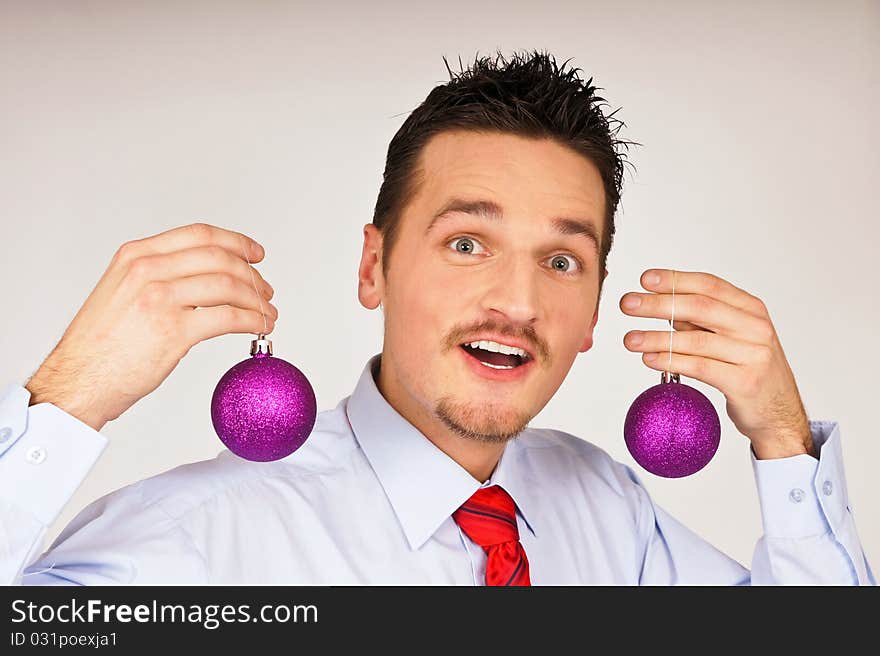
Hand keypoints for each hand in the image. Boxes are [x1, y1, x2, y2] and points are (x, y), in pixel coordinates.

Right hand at [25, 222, 277, 431]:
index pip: (199, 235)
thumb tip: (202, 277)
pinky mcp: (174, 331)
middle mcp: (148, 271)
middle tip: (264, 290)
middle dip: (251, 274)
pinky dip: (252, 320)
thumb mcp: (120, 290)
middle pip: (219, 258)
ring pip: (229, 286)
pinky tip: (260, 327)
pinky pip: (229, 318)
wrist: (77, 380)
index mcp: (136, 256)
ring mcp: (161, 299)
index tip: (254, 253)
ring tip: (266, 312)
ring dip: (256, 299)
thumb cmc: (98, 345)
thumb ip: (156, 275)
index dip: (235, 241)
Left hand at [620, 269, 814, 459]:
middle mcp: (755, 327)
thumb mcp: (730, 337)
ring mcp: (754, 354)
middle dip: (659, 304)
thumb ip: (700, 321)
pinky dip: (670, 361)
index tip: (644, 279)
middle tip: (628, 304)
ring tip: (630, 339)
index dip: (675, 280)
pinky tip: (649, 359)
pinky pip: (700, 367)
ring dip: (657, 338)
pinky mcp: (745, 382)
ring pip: (696, 339)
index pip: (709, 285)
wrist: (780, 413)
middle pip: (700, 307)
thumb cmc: (748, 371)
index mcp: (751, 309)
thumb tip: (658, 303)